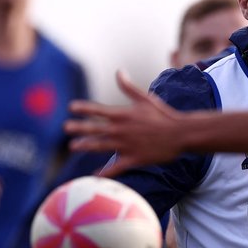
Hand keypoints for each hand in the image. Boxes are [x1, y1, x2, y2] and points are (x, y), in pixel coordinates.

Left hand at [65, 71, 183, 174]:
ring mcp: (126, 145)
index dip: (84, 108)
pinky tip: (95, 176)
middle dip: (79, 127)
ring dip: (86, 146)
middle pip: (95, 128)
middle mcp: (121, 130)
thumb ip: (128, 87)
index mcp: (123, 114)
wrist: (180, 134)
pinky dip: (104, 173)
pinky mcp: (133, 159)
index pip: (98, 110)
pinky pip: (115, 168)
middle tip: (66, 127)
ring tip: (73, 146)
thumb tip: (118, 72)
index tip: (71, 107)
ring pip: (101, 146)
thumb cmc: (164, 115)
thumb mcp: (145, 98)